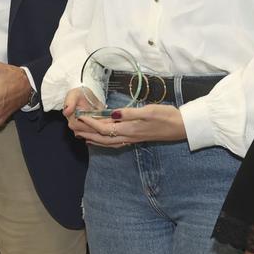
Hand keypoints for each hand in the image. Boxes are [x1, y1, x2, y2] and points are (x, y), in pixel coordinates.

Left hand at [70, 102, 185, 147]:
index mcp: (129, 129)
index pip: (104, 127)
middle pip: (102, 137)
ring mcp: (131, 139)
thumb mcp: (149, 111)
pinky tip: (99, 139)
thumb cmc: (166, 117)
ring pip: (107, 141)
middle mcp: (128, 136)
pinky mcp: (135, 138)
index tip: (79, 115)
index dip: (90, 122)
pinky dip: (103, 141)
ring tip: (80, 134)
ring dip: (92, 138)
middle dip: (86, 132)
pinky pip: (114, 142)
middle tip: (73, 127)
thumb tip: (112, 113)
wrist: (181, 127)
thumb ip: (129, 113)